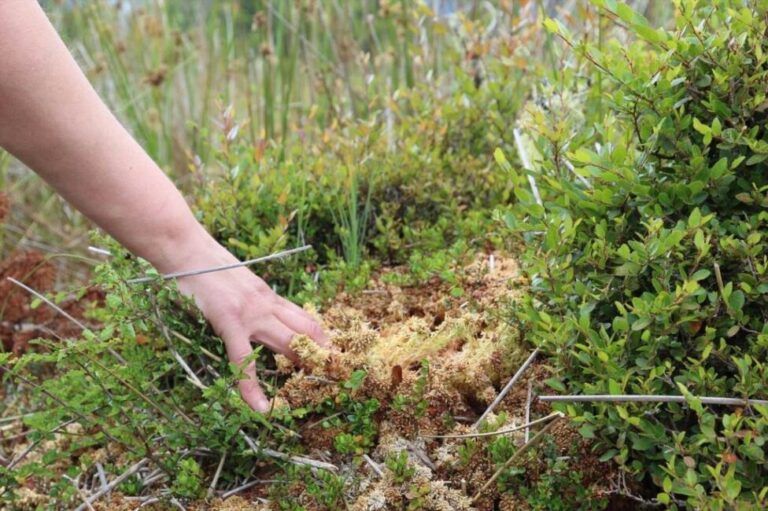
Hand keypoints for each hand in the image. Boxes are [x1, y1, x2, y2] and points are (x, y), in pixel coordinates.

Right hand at [174, 243, 328, 411]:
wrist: (186, 249)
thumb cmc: (205, 264)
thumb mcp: (236, 279)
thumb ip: (249, 297)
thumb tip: (254, 311)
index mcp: (268, 295)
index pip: (303, 318)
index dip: (320, 338)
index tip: (330, 354)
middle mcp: (267, 304)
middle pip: (304, 330)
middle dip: (321, 352)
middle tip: (336, 373)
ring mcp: (252, 314)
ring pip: (287, 342)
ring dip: (302, 364)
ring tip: (315, 387)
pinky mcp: (231, 322)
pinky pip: (244, 361)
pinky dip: (252, 387)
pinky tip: (260, 407)